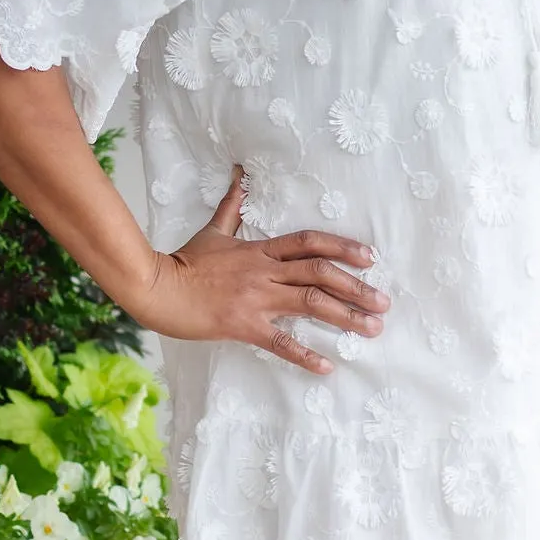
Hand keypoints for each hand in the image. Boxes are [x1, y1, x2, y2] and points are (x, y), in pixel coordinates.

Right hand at [136, 170, 388, 374]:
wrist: (155, 286)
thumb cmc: (184, 260)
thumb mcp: (214, 230)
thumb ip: (232, 206)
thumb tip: (240, 174)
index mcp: (261, 249)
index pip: (310, 242)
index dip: (343, 247)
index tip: (370, 259)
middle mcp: (265, 272)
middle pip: (321, 274)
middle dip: (357, 288)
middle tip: (384, 303)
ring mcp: (256, 299)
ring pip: (311, 304)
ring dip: (346, 317)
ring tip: (372, 329)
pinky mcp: (243, 325)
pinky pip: (281, 341)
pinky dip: (306, 355)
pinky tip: (328, 366)